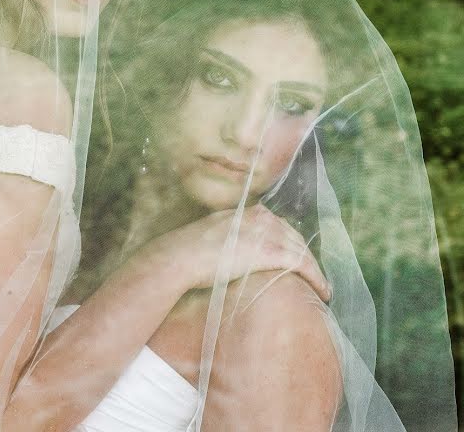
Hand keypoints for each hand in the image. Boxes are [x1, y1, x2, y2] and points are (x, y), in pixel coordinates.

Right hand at [162, 204, 330, 301]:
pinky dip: (316, 278)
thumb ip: (230, 236)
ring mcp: (267, 233)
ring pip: (302, 251)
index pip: (280, 228)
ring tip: (321, 288)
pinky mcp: (271, 251)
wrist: (180, 257)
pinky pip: (303, 264)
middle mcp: (262, 218)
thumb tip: (233, 251)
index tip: (296, 260)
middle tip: (314, 277)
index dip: (291, 245)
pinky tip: (323, 292)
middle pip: (295, 238)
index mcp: (248, 212)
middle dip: (306, 257)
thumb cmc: (188, 251)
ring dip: (314, 270)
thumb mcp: (212, 233)